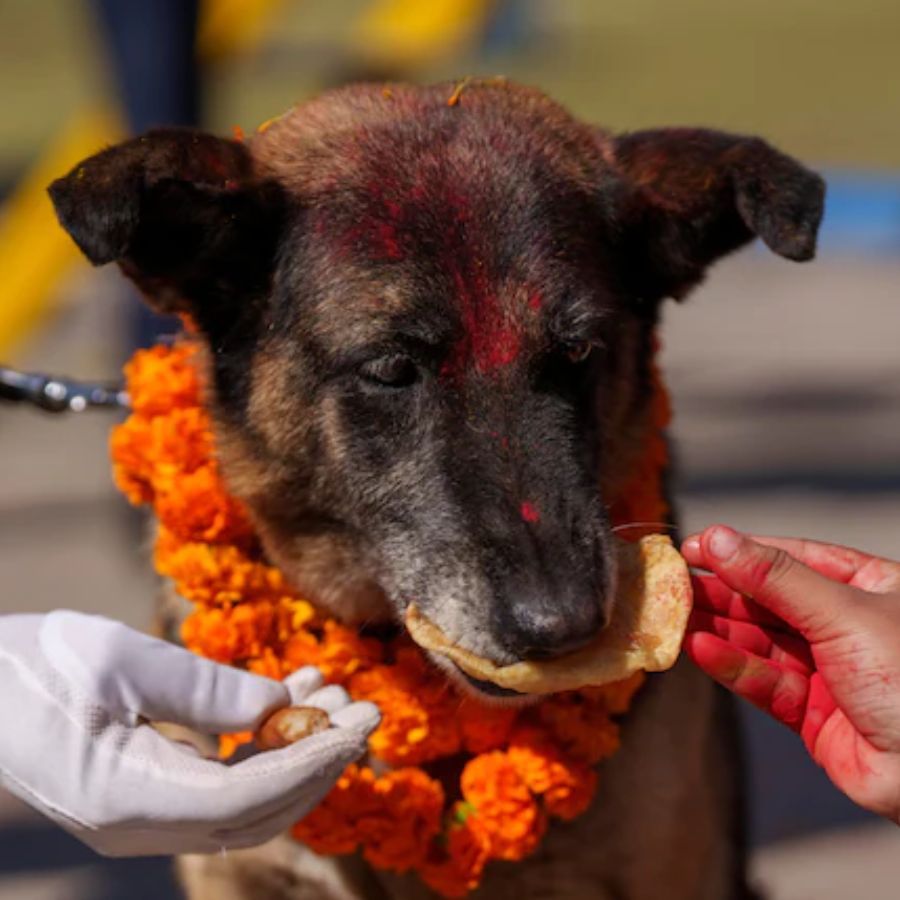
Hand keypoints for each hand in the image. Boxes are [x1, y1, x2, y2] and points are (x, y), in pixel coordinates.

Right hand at [0, 610, 378, 855]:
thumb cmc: (33, 665)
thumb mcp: (121, 662)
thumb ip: (205, 689)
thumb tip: (281, 703)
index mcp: (129, 799)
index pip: (247, 797)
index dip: (312, 760)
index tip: (361, 722)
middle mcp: (140, 825)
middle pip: (256, 811)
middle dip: (319, 760)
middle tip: (365, 709)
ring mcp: (141, 817)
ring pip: (244, 800)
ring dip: (296, 750)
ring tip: (333, 691)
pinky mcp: (145, 795)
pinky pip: (220, 783)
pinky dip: (262, 746)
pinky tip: (286, 695)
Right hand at [682, 525, 899, 823]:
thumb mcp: (842, 612)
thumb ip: (775, 577)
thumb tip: (718, 539)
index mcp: (870, 588)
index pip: (795, 558)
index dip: (742, 551)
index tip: (694, 546)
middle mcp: (848, 626)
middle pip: (770, 600)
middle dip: (722, 592)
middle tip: (673, 584)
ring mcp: (830, 670)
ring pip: (761, 641)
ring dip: (718, 628)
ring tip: (676, 616)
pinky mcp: (813, 713)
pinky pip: (764, 682)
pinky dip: (731, 666)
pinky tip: (700, 649)